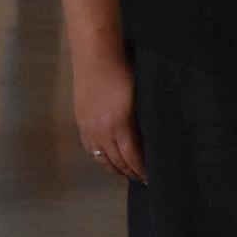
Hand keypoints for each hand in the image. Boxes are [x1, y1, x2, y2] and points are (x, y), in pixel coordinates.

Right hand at [74, 54, 146, 182]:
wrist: (96, 56)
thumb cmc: (125, 71)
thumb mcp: (141, 96)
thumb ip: (144, 119)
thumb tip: (155, 136)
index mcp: (119, 125)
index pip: (132, 157)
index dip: (142, 170)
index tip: (153, 178)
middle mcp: (101, 131)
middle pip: (116, 161)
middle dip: (131, 172)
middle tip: (144, 180)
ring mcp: (88, 127)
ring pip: (101, 157)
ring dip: (115, 168)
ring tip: (128, 174)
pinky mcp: (81, 121)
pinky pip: (90, 148)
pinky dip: (101, 158)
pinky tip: (108, 160)